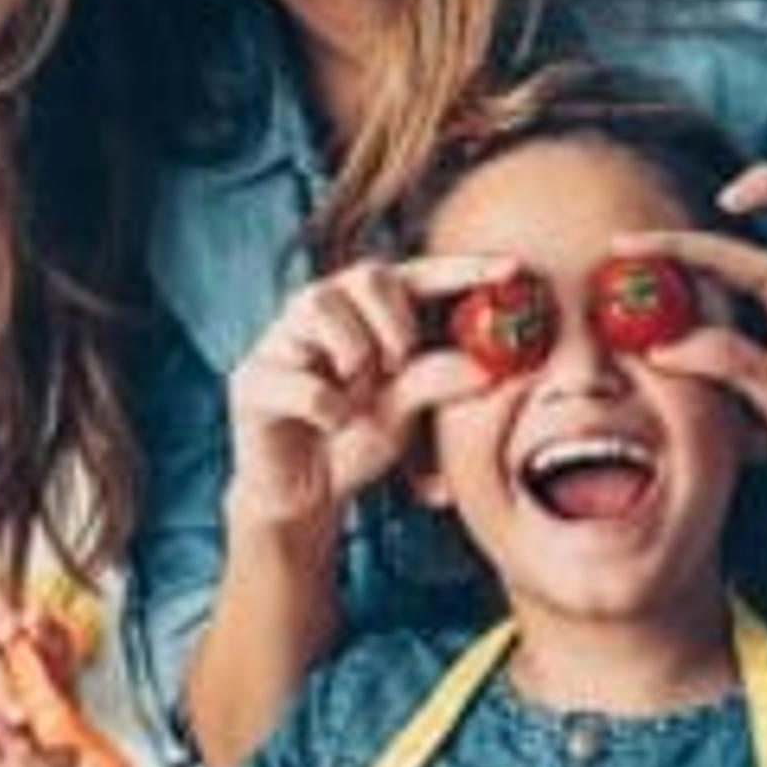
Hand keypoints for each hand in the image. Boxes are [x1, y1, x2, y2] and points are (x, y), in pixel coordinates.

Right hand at [225, 255, 513, 531]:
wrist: (302, 496)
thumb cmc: (356, 438)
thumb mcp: (407, 412)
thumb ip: (438, 380)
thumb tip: (486, 366)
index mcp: (366, 311)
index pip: (418, 275)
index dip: (464, 270)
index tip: (515, 270)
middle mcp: (322, 312)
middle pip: (365, 273)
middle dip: (395, 320)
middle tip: (400, 365)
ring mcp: (281, 340)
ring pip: (319, 305)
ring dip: (355, 351)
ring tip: (359, 395)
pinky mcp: (251, 379)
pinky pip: (297, 377)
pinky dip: (326, 407)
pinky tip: (332, 425)